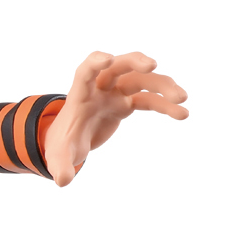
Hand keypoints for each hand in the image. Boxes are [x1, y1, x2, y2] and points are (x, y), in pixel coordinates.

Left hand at [44, 51, 187, 186]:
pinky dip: (165, 105)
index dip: (95, 63)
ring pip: (141, 80)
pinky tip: (182, 114)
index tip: (107, 59)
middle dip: (134, 62)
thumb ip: (60, 166)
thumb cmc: (63, 143)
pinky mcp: (127, 103)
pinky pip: (149, 99)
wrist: (71, 140)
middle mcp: (99, 88)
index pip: (85, 72)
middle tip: (153, 65)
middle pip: (118, 66)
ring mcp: (115, 93)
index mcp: (80, 95)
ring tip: (182, 98)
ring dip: (162, 85)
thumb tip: (62, 180)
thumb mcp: (58, 156)